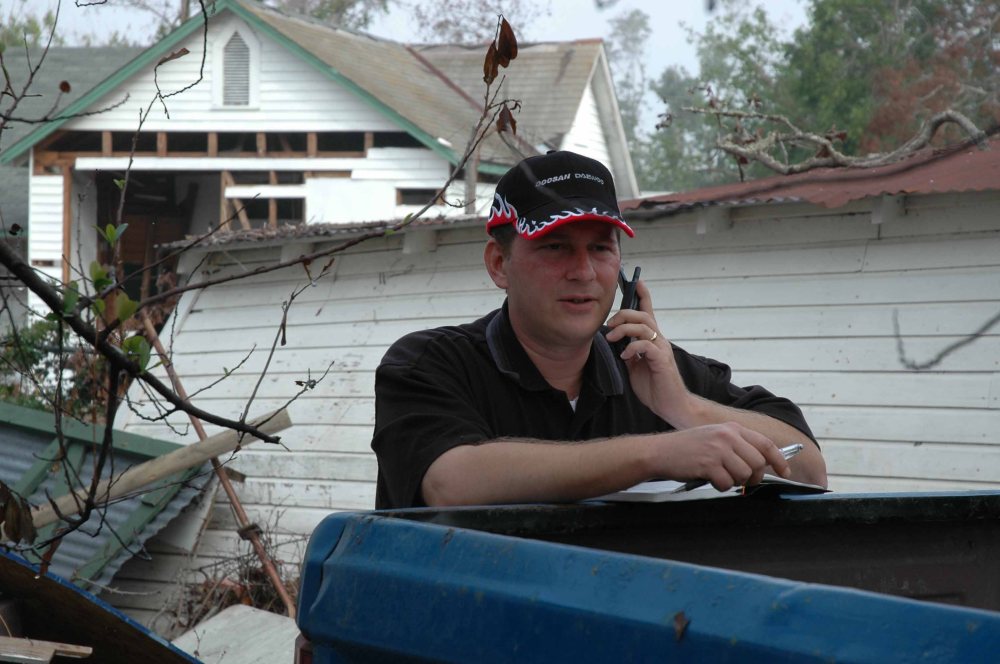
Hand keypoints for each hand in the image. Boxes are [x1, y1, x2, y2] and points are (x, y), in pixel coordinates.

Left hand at [605, 280, 694, 424]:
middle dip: (623, 313)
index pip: (649, 311)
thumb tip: (616, 342)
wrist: (670, 405)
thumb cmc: (654, 387)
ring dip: (624, 328)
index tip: (635, 280)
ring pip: (644, 325)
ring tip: (612, 337)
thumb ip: (628, 352)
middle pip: (643, 315)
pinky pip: (646, 345)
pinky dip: (632, 347)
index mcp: (652, 339)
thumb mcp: (635, 367)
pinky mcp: (661, 360)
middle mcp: (659, 340)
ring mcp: (662, 349)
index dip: (643, 294)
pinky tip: (625, 355)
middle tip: (609, 325)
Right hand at [654, 423, 791, 490]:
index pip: (765, 444)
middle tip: (741, 480)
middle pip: (757, 463)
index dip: (779, 460)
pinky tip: (707, 477)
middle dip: (752, 476)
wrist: (659, 452)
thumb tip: (761, 463)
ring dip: (733, 481)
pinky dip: (719, 485)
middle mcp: (727, 436)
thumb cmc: (686, 448)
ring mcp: (718, 449)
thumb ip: (736, 445)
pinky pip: (726, 483)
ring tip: (718, 475)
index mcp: (731, 428)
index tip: (784, 471)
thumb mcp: (714, 438)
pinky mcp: (709, 464)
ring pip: (744, 475)